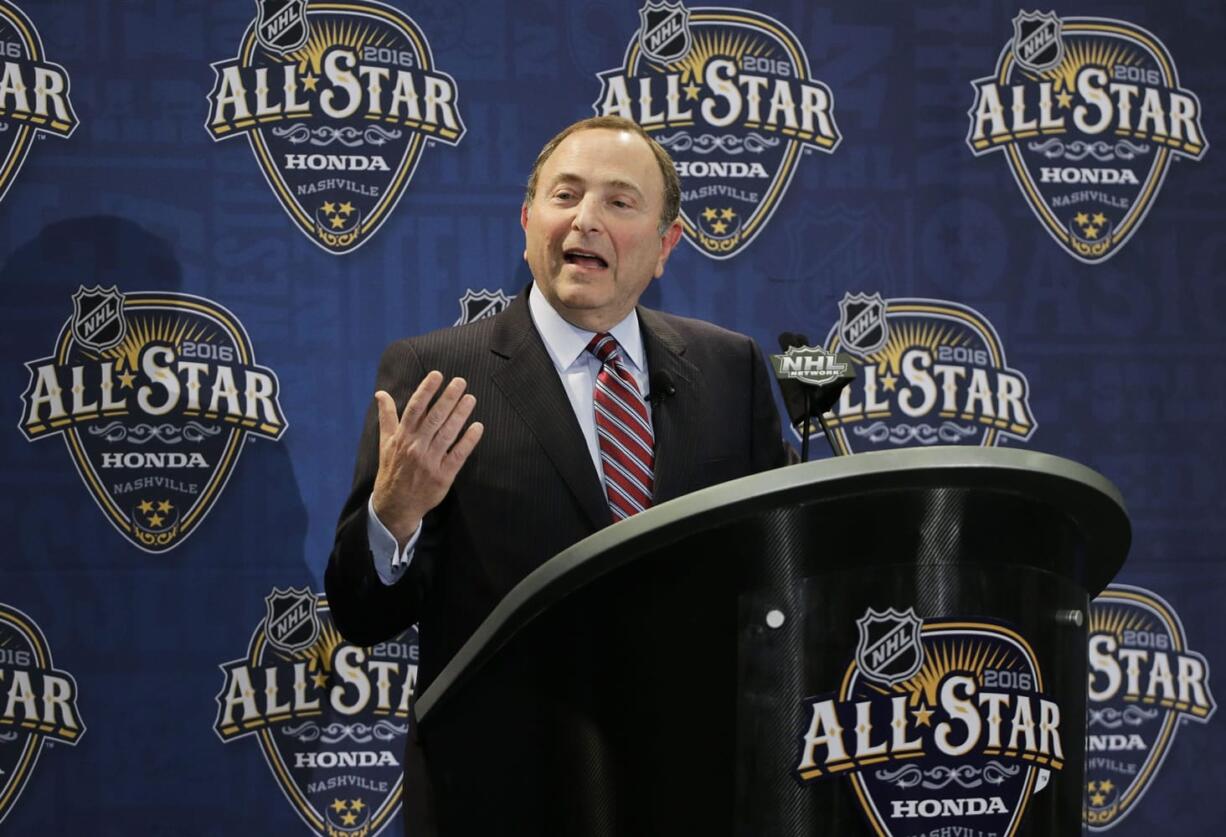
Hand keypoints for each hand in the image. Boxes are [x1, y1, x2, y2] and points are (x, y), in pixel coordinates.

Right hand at [370, 371, 484, 544]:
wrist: (395, 505)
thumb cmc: (392, 469)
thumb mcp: (385, 442)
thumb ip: (387, 416)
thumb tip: (380, 393)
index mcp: (402, 437)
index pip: (414, 408)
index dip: (426, 390)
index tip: (437, 375)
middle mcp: (415, 447)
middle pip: (434, 417)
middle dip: (448, 398)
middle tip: (461, 382)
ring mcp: (430, 461)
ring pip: (448, 433)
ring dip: (460, 414)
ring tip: (471, 398)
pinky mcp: (443, 475)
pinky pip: (458, 455)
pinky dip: (468, 440)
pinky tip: (478, 427)